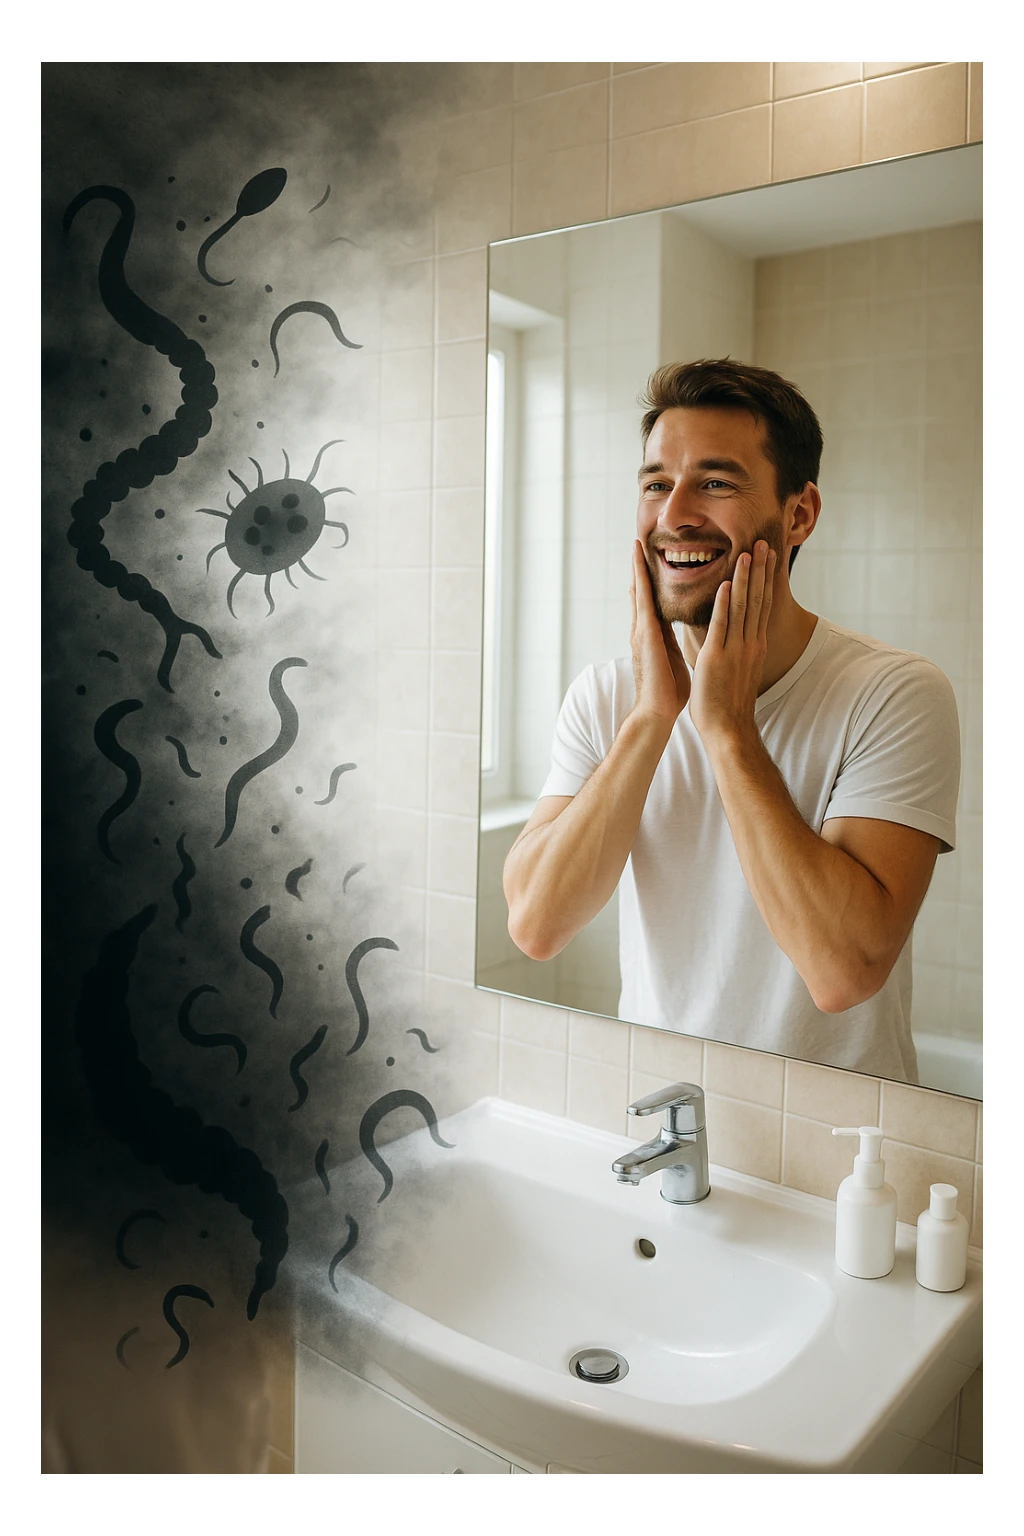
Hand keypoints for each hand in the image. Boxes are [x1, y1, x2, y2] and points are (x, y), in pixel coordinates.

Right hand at [629, 540, 690, 723]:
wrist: (657, 711)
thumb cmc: (668, 691)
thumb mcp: (673, 658)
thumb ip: (671, 642)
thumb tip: (675, 633)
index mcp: (652, 636)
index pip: (651, 602)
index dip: (649, 581)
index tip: (650, 561)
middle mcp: (642, 630)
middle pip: (640, 592)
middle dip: (639, 568)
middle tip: (638, 543)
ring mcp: (640, 630)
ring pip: (639, 591)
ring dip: (637, 568)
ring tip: (635, 545)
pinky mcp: (644, 634)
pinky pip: (643, 600)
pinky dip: (641, 580)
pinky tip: (640, 563)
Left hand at [689, 539, 775, 746]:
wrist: (727, 729)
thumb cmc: (728, 705)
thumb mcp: (737, 671)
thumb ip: (735, 651)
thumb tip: (730, 640)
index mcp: (754, 646)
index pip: (762, 606)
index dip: (765, 580)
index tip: (768, 558)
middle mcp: (750, 643)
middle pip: (758, 600)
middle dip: (762, 570)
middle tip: (765, 543)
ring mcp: (736, 649)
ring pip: (743, 606)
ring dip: (746, 578)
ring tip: (749, 552)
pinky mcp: (717, 656)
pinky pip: (723, 625)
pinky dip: (725, 603)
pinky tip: (727, 583)